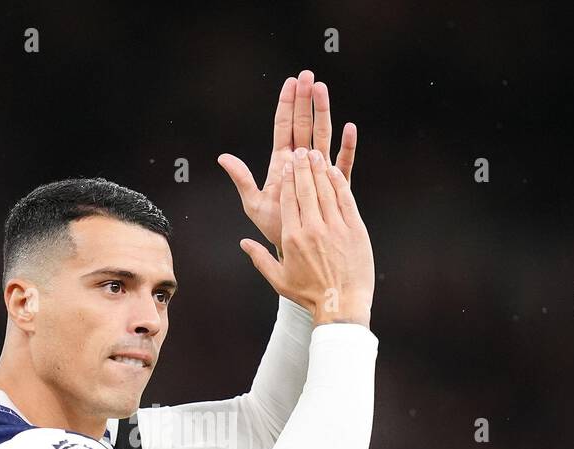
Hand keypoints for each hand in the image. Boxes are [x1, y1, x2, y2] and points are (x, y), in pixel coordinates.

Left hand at [218, 69, 357, 256]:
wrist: (295, 248)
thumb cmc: (274, 227)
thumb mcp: (253, 204)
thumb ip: (241, 179)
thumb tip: (223, 157)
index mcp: (282, 163)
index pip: (284, 127)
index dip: (287, 105)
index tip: (291, 82)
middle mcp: (302, 162)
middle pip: (304, 125)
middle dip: (306, 100)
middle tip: (309, 76)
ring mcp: (319, 171)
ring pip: (323, 136)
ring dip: (323, 113)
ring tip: (323, 90)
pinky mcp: (335, 184)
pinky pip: (343, 163)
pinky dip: (346, 146)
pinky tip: (350, 128)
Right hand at [239, 147, 373, 327]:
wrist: (341, 305)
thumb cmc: (309, 295)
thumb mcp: (279, 280)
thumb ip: (260, 259)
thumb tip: (244, 243)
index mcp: (292, 239)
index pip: (288, 200)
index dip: (288, 179)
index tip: (288, 165)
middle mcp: (312, 230)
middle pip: (306, 189)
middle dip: (302, 167)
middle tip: (301, 151)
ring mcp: (335, 228)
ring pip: (325, 191)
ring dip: (319, 170)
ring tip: (314, 155)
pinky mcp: (354, 229)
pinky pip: (345, 199)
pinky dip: (339, 183)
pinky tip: (333, 170)